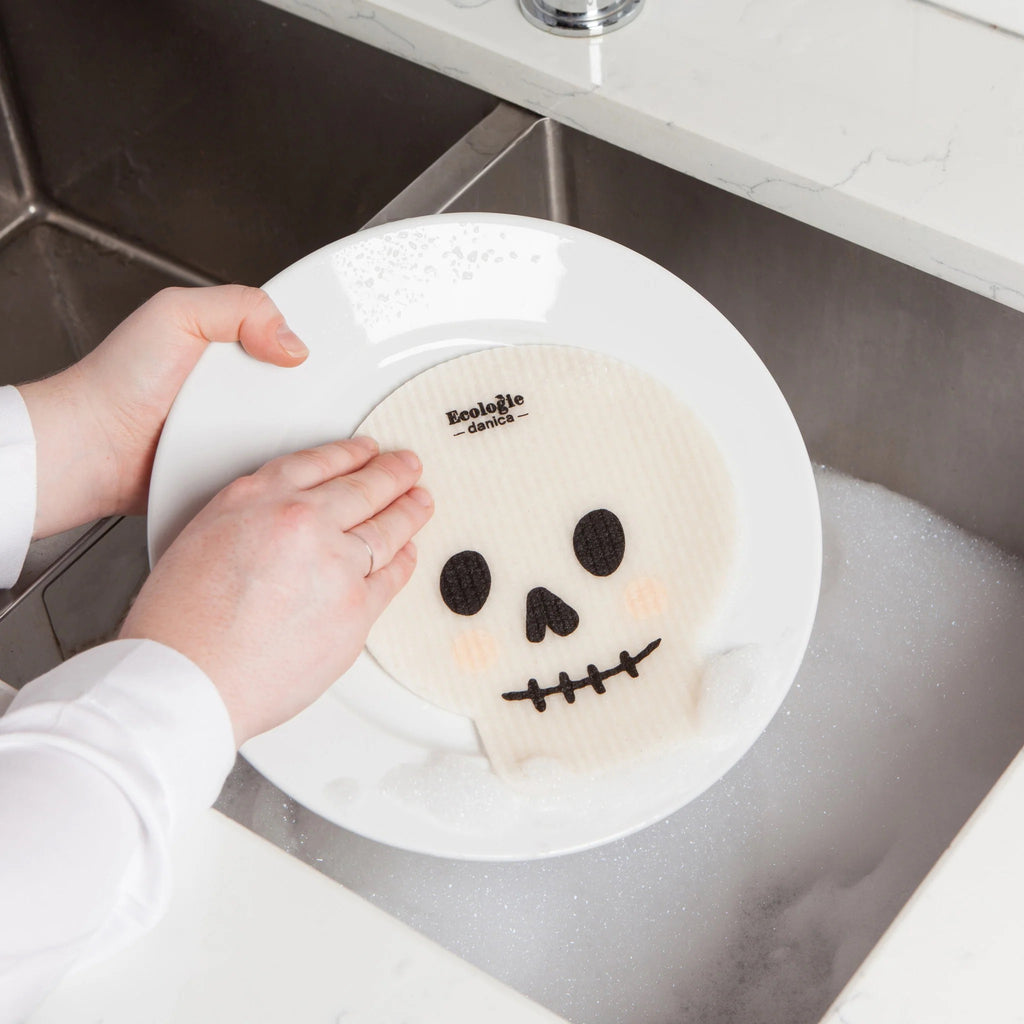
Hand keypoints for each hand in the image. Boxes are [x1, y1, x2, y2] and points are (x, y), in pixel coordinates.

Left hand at [18, 285, 308, 537]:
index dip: (301, 341)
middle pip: (293, 384)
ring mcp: (235, 424)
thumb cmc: (118, 382)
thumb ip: (238, 306)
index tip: (307, 357)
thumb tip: (290, 341)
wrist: (96, 447)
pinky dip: (273, 459)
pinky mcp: (234, 462)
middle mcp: (232, 381)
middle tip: (287, 395)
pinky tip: (268, 453)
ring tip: (280, 427)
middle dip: (299, 390)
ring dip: (289, 430)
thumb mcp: (177, 313)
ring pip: (287, 426)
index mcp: (225, 338)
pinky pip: (270, 460)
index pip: (283, 333)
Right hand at [120, 438, 432, 745]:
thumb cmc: (179, 625)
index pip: (318, 462)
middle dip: (392, 473)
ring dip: (410, 511)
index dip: (350, 453)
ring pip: (387, 529)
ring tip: (420, 502)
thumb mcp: (200, 540)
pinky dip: (404, 560)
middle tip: (407, 467)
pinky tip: (408, 552)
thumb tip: (282, 527)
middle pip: (363, 488)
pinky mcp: (356, 608)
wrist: (185, 680)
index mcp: (256, 499)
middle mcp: (300, 523)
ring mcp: (334, 565)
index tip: (366, 451)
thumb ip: (250, 522)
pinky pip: (392, 576)